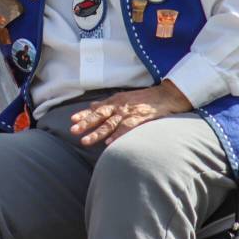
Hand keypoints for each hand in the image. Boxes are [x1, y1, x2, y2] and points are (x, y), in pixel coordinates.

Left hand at [69, 80, 191, 145]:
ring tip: (86, 141)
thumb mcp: (123, 97)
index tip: (72, 120)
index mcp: (115, 101)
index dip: (84, 114)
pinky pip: (127, 128)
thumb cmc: (144, 98)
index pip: (96, 108)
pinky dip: (117, 135)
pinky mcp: (141, 118)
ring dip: (97, 133)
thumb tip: (91, 106)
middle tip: (73, 131)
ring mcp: (130, 112)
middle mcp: (120, 106)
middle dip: (86, 124)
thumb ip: (107, 103)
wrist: (167, 96)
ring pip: (110, 124)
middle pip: (100, 116)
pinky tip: (109, 143)